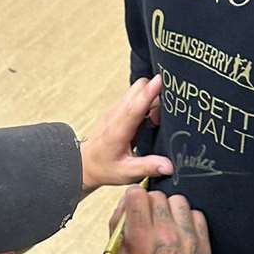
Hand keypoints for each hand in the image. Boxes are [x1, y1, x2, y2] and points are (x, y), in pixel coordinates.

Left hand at [80, 76, 173, 191]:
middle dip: (156, 93)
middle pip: (138, 89)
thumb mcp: (127, 173)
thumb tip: (168, 166)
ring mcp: (116, 109)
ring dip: (151, 97)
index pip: (134, 107)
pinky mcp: (118, 108)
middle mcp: (116, 115)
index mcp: (118, 131)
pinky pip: (135, 95)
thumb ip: (148, 167)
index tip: (161, 81)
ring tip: (155, 120)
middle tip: (164, 115)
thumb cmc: (104, 168)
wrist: (85, 163)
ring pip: (137, 89)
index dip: (148, 93)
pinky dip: (146, 100)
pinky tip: (149, 119)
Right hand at [111, 188, 210, 253]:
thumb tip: (125, 203)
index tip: (134, 205)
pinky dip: (188, 220)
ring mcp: (188, 240)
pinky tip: (181, 235)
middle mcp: (165, 235)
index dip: (132, 198)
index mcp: (140, 238)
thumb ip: (118, 228)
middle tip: (149, 220)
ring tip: (166, 226)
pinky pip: (197, 215)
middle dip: (150, 204)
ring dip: (170, 210)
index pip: (136, 194)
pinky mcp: (204, 246)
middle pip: (157, 196)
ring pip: (179, 201)